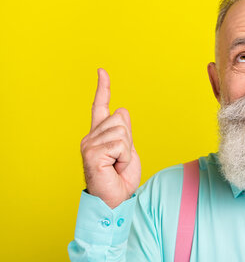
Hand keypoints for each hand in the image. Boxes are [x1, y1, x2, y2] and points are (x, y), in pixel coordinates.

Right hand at [80, 68, 140, 208]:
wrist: (114, 200)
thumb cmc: (120, 178)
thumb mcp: (128, 150)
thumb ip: (124, 131)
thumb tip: (122, 109)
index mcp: (99, 134)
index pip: (100, 106)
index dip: (103, 88)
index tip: (101, 71)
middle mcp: (90, 136)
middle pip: (121, 119)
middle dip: (128, 140)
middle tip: (120, 160)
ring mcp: (89, 144)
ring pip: (122, 131)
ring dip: (127, 151)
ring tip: (117, 164)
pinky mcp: (91, 153)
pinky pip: (120, 144)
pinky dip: (124, 158)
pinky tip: (114, 167)